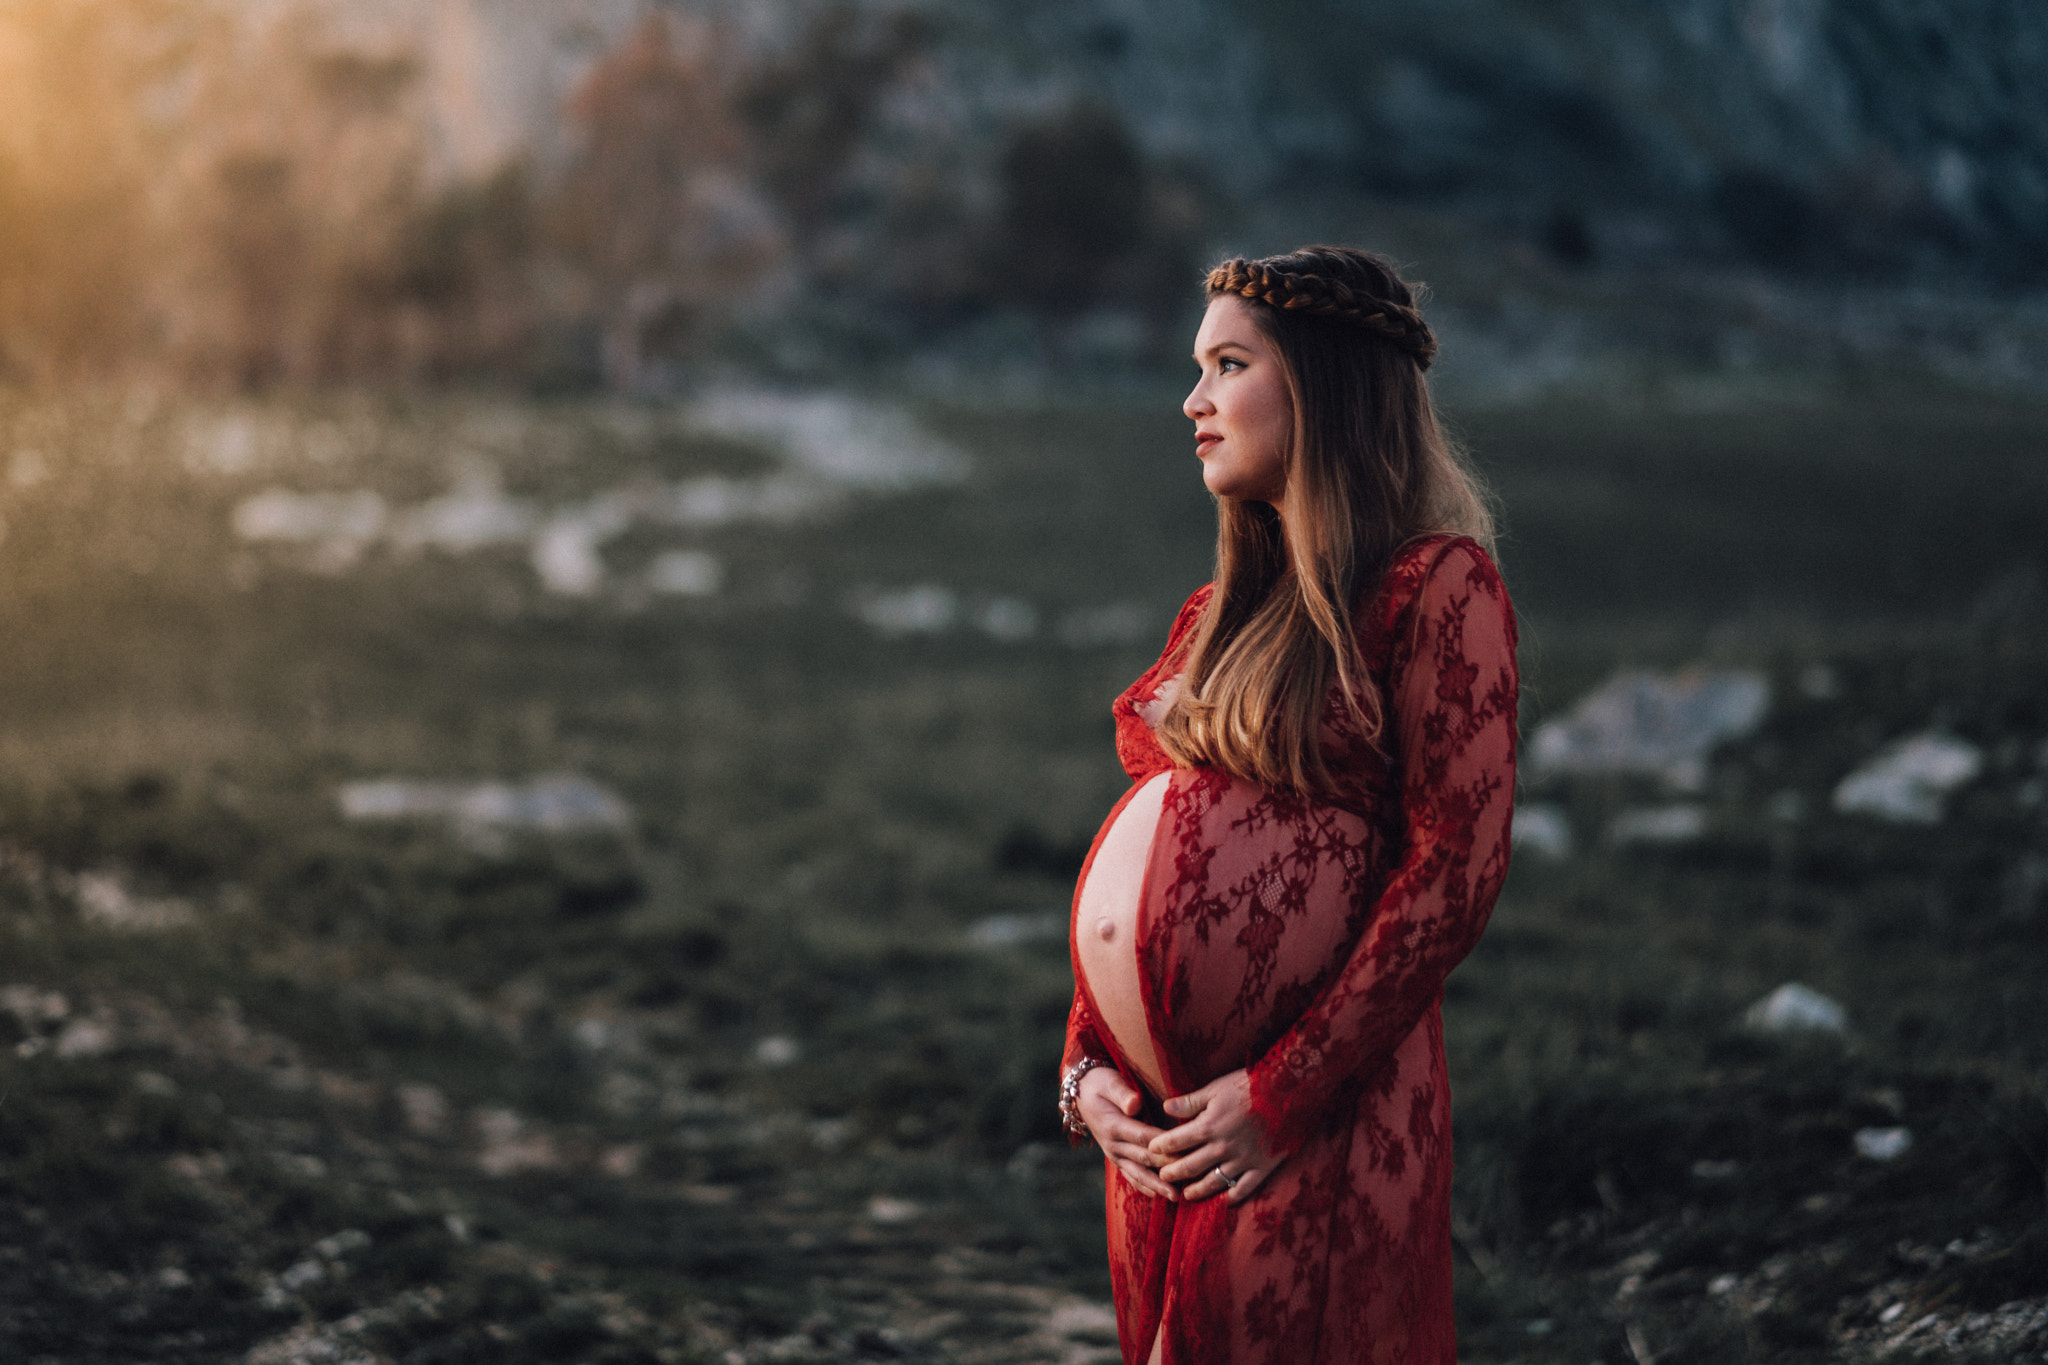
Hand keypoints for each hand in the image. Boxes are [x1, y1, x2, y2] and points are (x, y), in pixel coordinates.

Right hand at [1077, 1066, 1176, 1199]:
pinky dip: (1144, 1187)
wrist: (1081, 1093)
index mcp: (1114, 1125)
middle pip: (1145, 1158)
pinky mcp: (1117, 1158)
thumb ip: (1123, 1094)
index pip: (1144, 1137)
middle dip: (1167, 1168)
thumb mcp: (1109, 1082)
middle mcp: (1113, 1144)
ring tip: (1175, 1196)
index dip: (1164, 1146)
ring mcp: (1114, 1154)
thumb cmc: (1100, 1083)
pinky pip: (1130, 1176)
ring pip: (1138, 1173)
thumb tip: (1135, 1105)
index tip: (1185, 1153)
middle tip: (1190, 1177)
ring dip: (1157, 1185)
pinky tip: (1158, 1196)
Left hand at [1148, 1069, 1283, 1204]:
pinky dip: (1231, 1198)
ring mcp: (1242, 1160)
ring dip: (1197, 1190)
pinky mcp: (1261, 1167)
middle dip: (1173, 1173)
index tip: (1152, 1150)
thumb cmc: (1249, 1085)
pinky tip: (1222, 1201)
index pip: (1176, 1142)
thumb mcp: (1215, 1088)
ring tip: (1187, 1195)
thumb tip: (1165, 1107)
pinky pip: (1243, 1189)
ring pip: (1213, 1182)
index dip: (1161, 1147)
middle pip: (1190, 1166)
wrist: (1289, 1092)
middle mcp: (1222, 1148)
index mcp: (1208, 1127)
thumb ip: (1190, 1101)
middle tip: (1163, 1177)